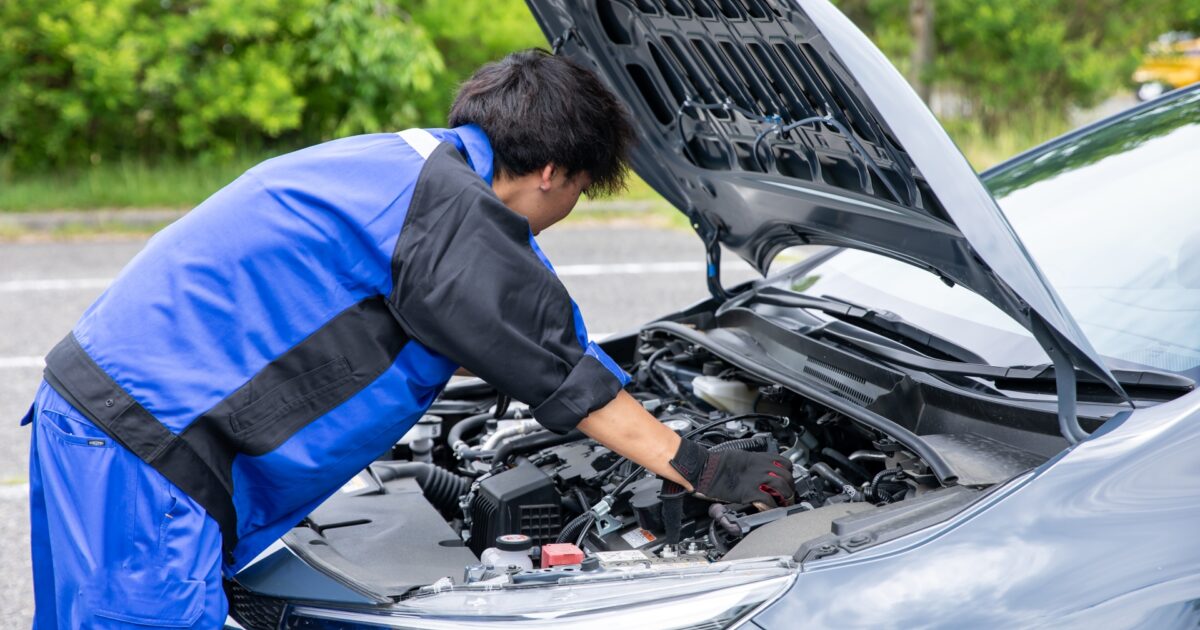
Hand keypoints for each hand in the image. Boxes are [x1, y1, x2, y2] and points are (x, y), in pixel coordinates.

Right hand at [668, 439, 794, 509]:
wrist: (704, 469)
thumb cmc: (716, 463)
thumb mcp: (739, 457)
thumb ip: (752, 463)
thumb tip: (758, 469)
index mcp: (758, 458)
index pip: (784, 462)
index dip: (788, 472)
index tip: (787, 479)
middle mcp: (760, 467)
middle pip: (787, 476)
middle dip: (790, 487)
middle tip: (788, 495)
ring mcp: (756, 480)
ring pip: (782, 488)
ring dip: (786, 497)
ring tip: (783, 504)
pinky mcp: (749, 492)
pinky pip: (768, 501)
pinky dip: (773, 507)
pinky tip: (771, 511)